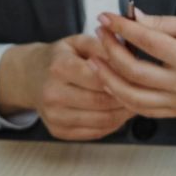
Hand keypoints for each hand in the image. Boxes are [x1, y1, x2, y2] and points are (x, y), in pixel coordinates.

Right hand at [0, 35, 133, 139]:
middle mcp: (52, 94)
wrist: (31, 77)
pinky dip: (113, 125)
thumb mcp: (78, 42)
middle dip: (127, 98)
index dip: (122, 78)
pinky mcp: (58, 131)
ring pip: (102, 121)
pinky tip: (120, 113)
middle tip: (144, 92)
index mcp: (59, 67)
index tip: (139, 76)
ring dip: (123, 114)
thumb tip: (130, 56)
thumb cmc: (60, 58)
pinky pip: (95, 132)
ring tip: (136, 103)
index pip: (99, 78)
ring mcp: (54, 116)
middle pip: (101, 102)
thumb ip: (103, 46)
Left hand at [87, 12, 175, 118]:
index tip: (106, 16)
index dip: (121, 27)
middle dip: (110, 51)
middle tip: (99, 34)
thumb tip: (132, 18)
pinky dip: (125, 97)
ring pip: (133, 98)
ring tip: (96, 60)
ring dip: (109, 79)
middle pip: (134, 72)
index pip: (146, 41)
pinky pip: (145, 110)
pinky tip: (113, 81)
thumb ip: (164, 23)